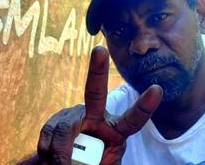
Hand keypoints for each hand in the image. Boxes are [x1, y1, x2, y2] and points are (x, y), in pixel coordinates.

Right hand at [34, 46, 162, 164]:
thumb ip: (97, 163)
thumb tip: (75, 161)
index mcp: (115, 132)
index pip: (133, 120)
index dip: (144, 106)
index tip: (157, 90)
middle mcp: (96, 117)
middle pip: (96, 92)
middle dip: (97, 69)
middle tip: (99, 51)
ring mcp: (74, 116)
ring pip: (65, 127)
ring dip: (60, 152)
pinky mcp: (55, 120)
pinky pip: (49, 132)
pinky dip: (48, 149)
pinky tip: (49, 157)